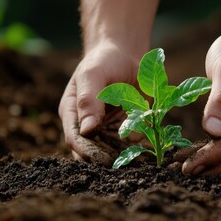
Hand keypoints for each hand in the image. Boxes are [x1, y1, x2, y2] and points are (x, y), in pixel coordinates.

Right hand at [58, 41, 140, 165]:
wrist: (125, 55)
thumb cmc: (103, 61)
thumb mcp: (92, 75)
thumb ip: (88, 100)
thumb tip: (86, 131)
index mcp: (72, 113)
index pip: (75, 138)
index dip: (86, 151)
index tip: (102, 159)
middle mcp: (88, 124)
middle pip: (93, 149)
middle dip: (107, 158)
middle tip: (123, 164)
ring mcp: (108, 127)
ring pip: (113, 149)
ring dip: (124, 155)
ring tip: (137, 160)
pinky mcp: (126, 126)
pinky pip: (131, 140)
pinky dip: (139, 144)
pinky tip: (147, 147)